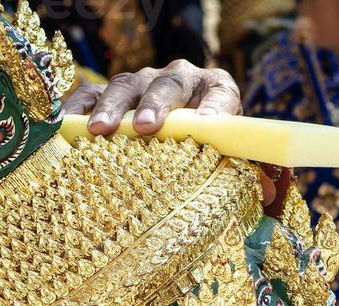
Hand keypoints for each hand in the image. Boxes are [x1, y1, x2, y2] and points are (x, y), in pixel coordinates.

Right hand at [61, 60, 281, 207]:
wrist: (189, 123)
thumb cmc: (215, 146)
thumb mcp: (235, 156)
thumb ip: (251, 171)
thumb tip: (270, 193)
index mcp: (219, 90)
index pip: (220, 96)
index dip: (212, 110)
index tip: (203, 125)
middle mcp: (182, 79)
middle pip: (167, 85)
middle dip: (156, 106)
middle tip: (147, 129)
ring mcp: (144, 82)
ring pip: (127, 85)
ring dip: (114, 108)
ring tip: (102, 131)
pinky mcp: (114, 92)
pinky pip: (91, 92)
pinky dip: (80, 106)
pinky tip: (68, 124)